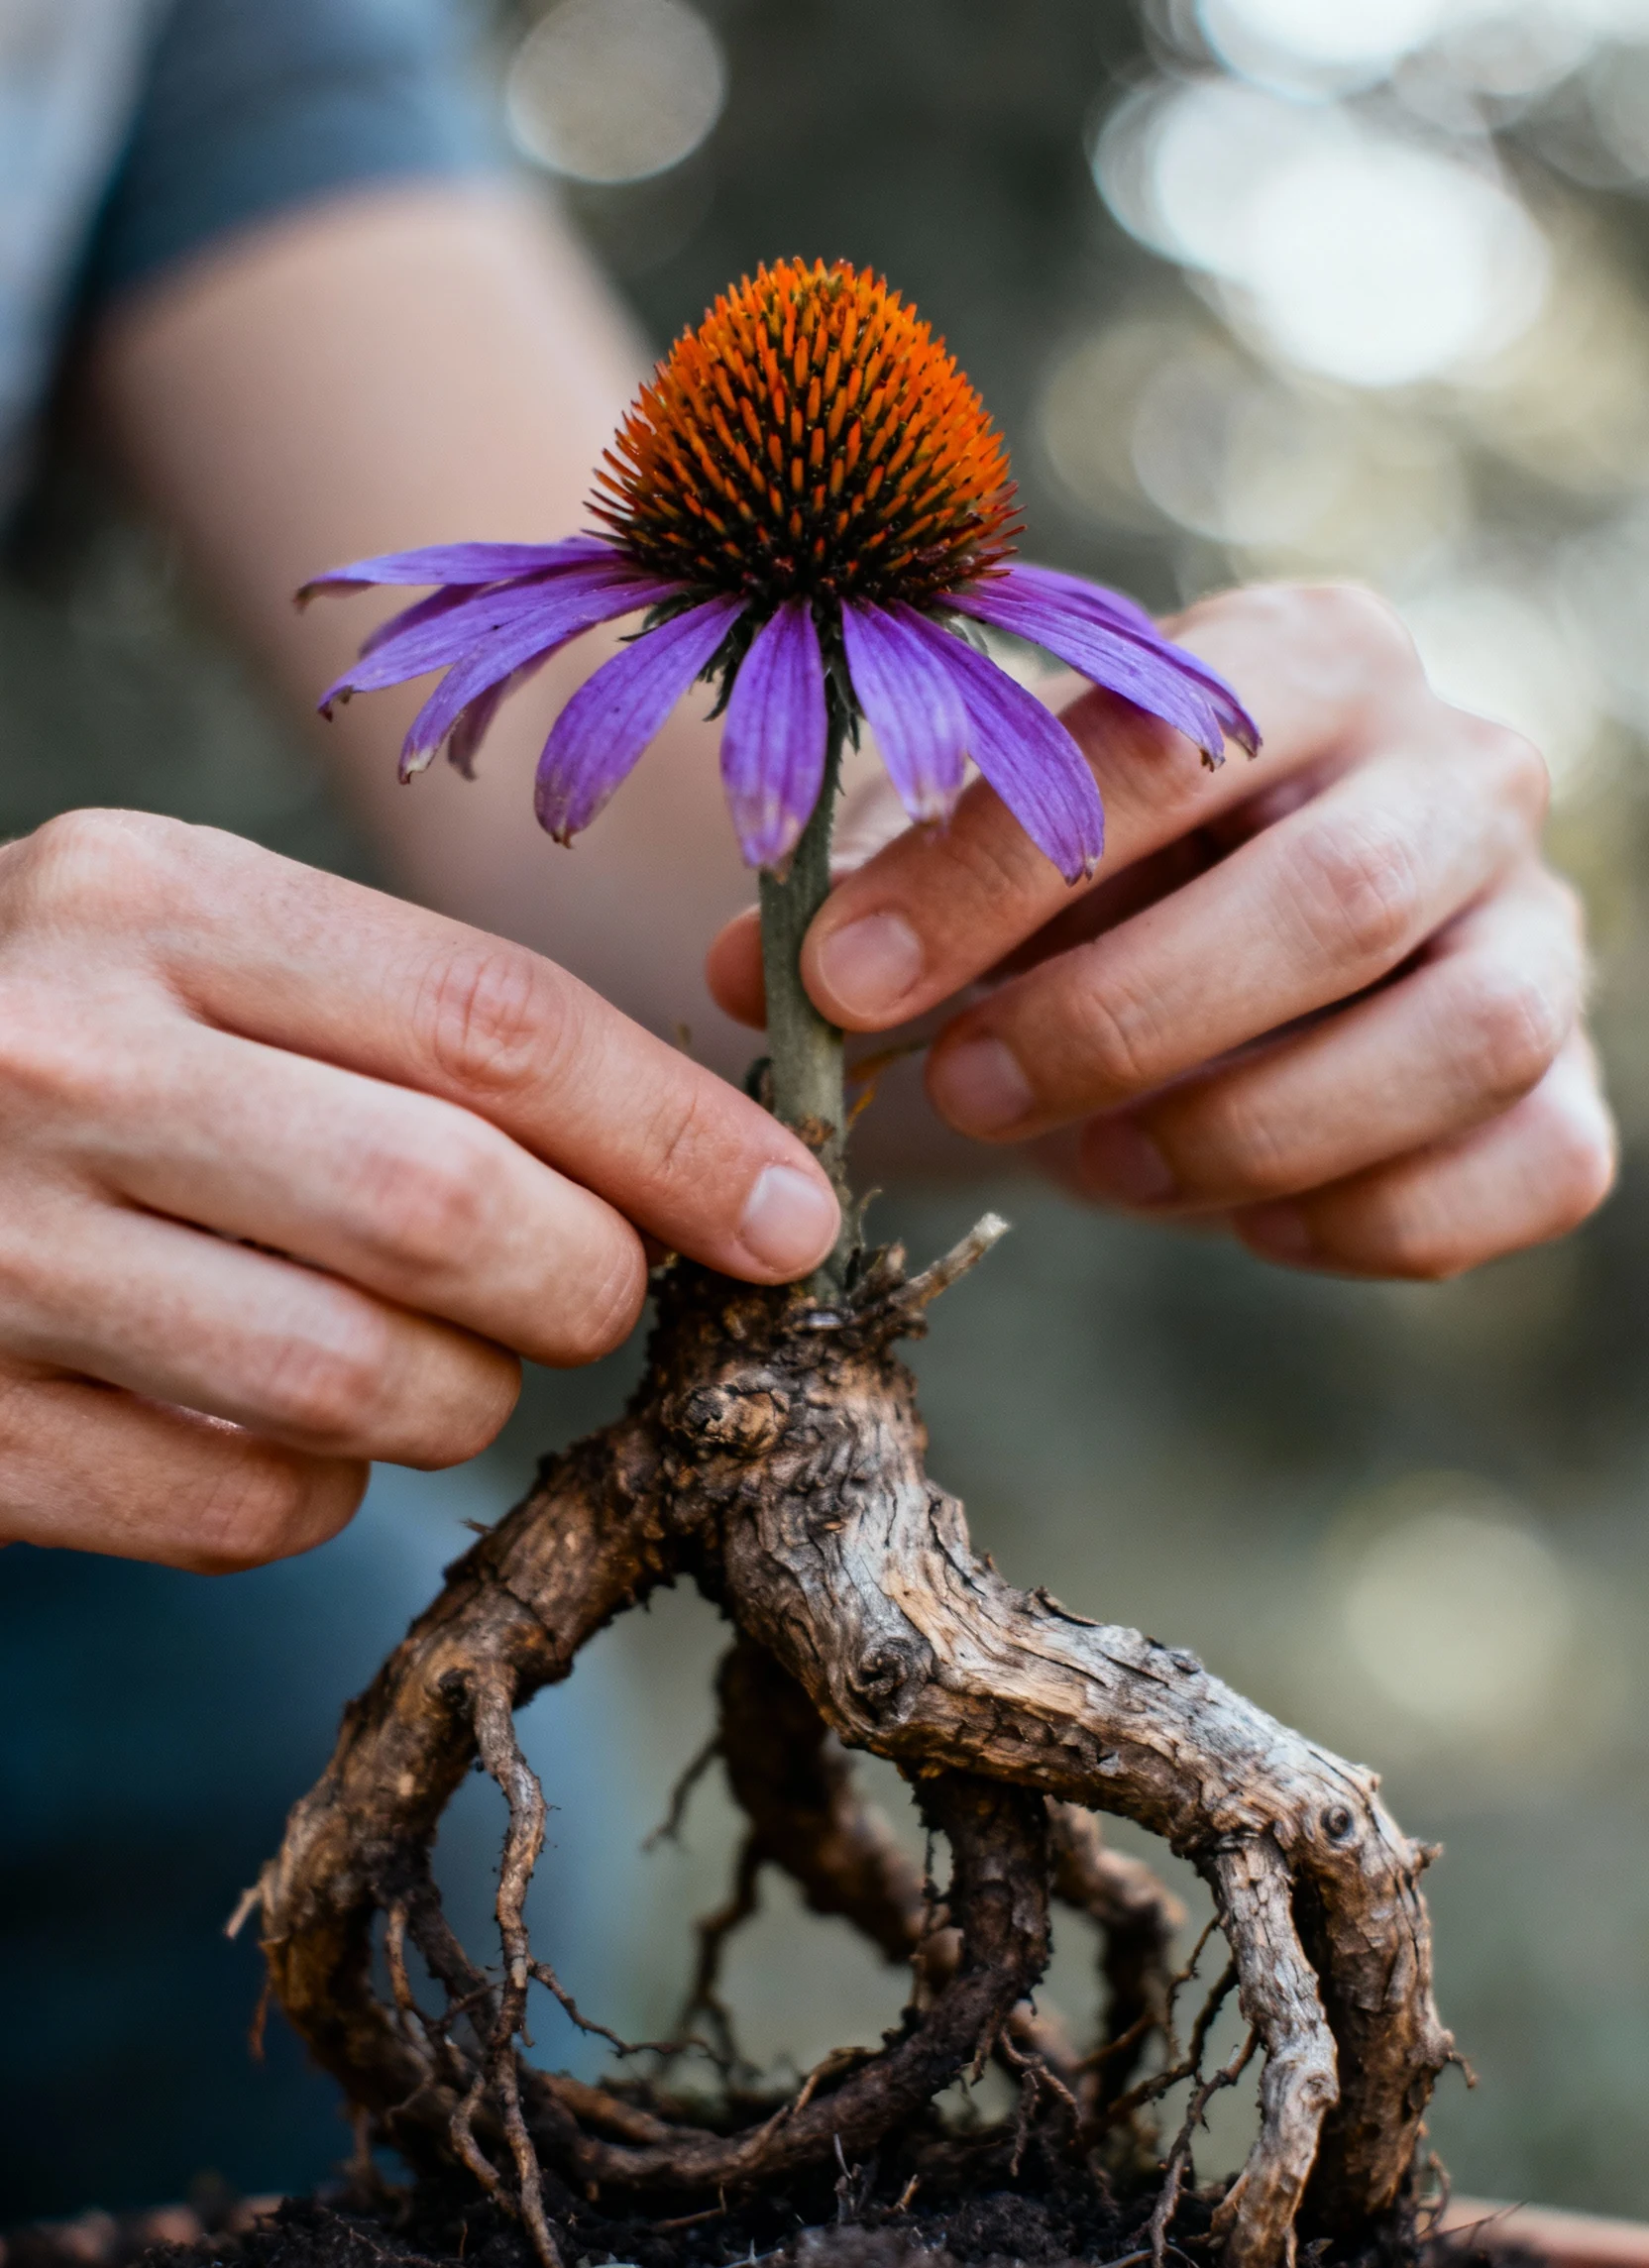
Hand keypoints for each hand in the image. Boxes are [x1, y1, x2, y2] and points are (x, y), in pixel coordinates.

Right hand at [0, 811, 838, 1568]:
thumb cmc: (36, 1036)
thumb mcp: (189, 944)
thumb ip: (408, 1022)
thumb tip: (700, 1165)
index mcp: (148, 899)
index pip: (492, 1023)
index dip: (682, 1135)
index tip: (795, 1215)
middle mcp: (64, 1061)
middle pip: (459, 1211)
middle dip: (593, 1286)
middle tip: (596, 1295)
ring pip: (378, 1386)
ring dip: (466, 1397)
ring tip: (423, 1350)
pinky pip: (261, 1511)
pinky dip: (325, 1486)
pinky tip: (274, 1414)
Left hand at [709, 582, 1614, 1278]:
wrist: (1224, 962)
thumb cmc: (1085, 890)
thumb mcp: (973, 859)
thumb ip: (873, 892)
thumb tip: (750, 976)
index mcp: (1315, 659)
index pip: (1168, 744)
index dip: (992, 875)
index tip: (836, 984)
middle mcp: (1463, 772)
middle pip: (1331, 900)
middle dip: (1113, 1021)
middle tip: (956, 1091)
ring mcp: (1541, 932)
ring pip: (1455, 1043)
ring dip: (1238, 1130)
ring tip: (1092, 1162)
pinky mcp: (1567, 1086)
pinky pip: (1528, 1167)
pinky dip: (1366, 1221)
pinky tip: (1237, 1217)